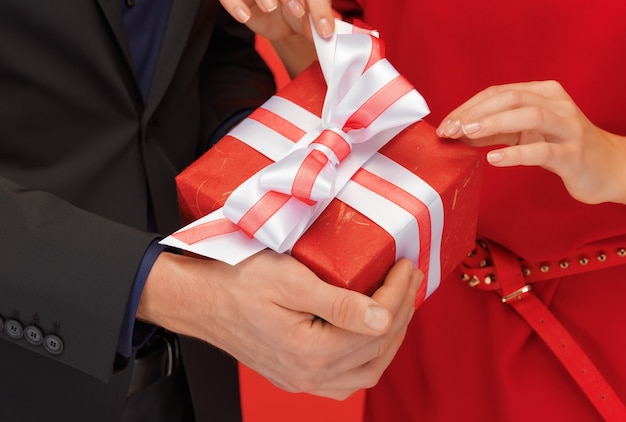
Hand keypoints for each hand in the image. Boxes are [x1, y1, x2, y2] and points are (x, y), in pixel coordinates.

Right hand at [138, 250, 421, 399]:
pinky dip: (368, 356)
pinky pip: (346, 378)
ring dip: (390, 337)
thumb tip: (382, 317)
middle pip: (377, 350)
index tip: (406, 266)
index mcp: (310, 351)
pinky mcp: (296, 375)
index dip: (398, 294)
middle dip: (401, 311)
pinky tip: (371, 334)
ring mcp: (302, 379)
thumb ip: (337, 303)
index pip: (376, 326)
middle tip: (410, 279)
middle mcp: (309, 374)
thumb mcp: (288, 281)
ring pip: (366, 370)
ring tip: (399, 304)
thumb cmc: (237, 281)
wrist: (200, 299)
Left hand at [436, 81, 625, 203]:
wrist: (608, 168)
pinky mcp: (573, 154)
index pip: (498, 92)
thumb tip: (459, 131)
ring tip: (467, 134)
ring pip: (529, 115)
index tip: (445, 123)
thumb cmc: (563, 147)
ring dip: (493, 123)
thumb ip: (496, 131)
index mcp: (543, 93)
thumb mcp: (526, 134)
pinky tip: (494, 159)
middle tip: (450, 129)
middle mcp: (557, 104)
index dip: (468, 106)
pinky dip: (516, 153)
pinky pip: (543, 150)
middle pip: (511, 98)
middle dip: (475, 112)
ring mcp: (568, 128)